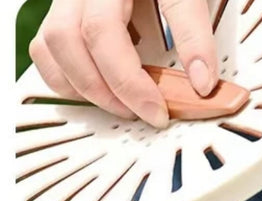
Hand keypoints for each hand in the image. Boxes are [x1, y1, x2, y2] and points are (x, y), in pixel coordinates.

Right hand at [28, 0, 217, 127]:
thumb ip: (193, 32)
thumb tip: (202, 82)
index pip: (113, 28)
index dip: (137, 78)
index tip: (171, 105)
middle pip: (82, 37)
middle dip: (116, 86)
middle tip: (151, 113)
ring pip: (55, 44)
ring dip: (89, 87)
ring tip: (125, 106)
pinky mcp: (61, 13)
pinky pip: (46, 49)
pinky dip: (68, 80)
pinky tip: (101, 92)